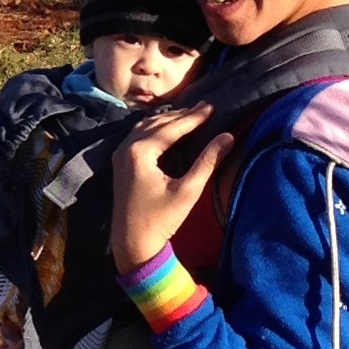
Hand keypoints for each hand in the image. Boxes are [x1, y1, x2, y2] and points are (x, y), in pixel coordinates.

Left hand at [112, 104, 233, 272]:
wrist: (132, 242)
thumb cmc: (161, 219)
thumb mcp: (188, 191)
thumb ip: (207, 162)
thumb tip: (228, 137)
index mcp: (140, 152)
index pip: (172, 128)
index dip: (194, 117)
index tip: (212, 106)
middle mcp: (126, 147)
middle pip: (158, 123)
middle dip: (182, 115)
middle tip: (204, 106)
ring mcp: (120, 154)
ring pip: (146, 127)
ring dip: (168, 120)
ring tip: (190, 114)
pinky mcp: (120, 162)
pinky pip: (138, 135)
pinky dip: (155, 129)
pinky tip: (168, 128)